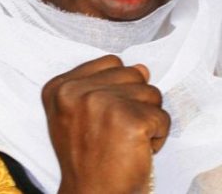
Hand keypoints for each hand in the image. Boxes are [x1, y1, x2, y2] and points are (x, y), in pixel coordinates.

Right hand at [42, 55, 169, 193]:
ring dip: (147, 119)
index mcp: (59, 88)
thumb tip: (142, 68)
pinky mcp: (131, 120)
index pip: (111, 63)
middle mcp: (77, 91)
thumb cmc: (86, 159)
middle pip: (134, 75)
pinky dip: (157, 137)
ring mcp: (103, 103)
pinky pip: (163, 117)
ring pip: (152, 94)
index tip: (105, 116)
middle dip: (135, 103)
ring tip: (126, 141)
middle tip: (116, 132)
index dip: (118, 89)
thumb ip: (103, 85)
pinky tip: (137, 151)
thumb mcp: (76, 116)